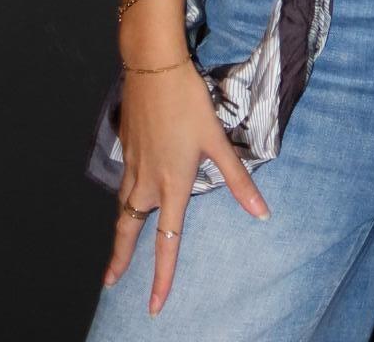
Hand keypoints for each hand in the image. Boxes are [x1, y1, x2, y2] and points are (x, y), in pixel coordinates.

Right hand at [99, 60, 271, 317]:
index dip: (162, 277)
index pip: (167, 242)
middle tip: (111, 282)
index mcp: (172, 185)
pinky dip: (123, 194)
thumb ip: (238, 180)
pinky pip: (123, 179)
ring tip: (118, 246)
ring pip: (122, 205)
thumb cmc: (188, 102)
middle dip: (120, 258)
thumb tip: (263, 214)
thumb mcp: (217, 140)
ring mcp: (132, 162)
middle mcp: (147, 181)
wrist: (152, 66)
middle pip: (129, 229)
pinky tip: (128, 189)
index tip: (155, 306)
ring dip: (120, 228)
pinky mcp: (125, 145)